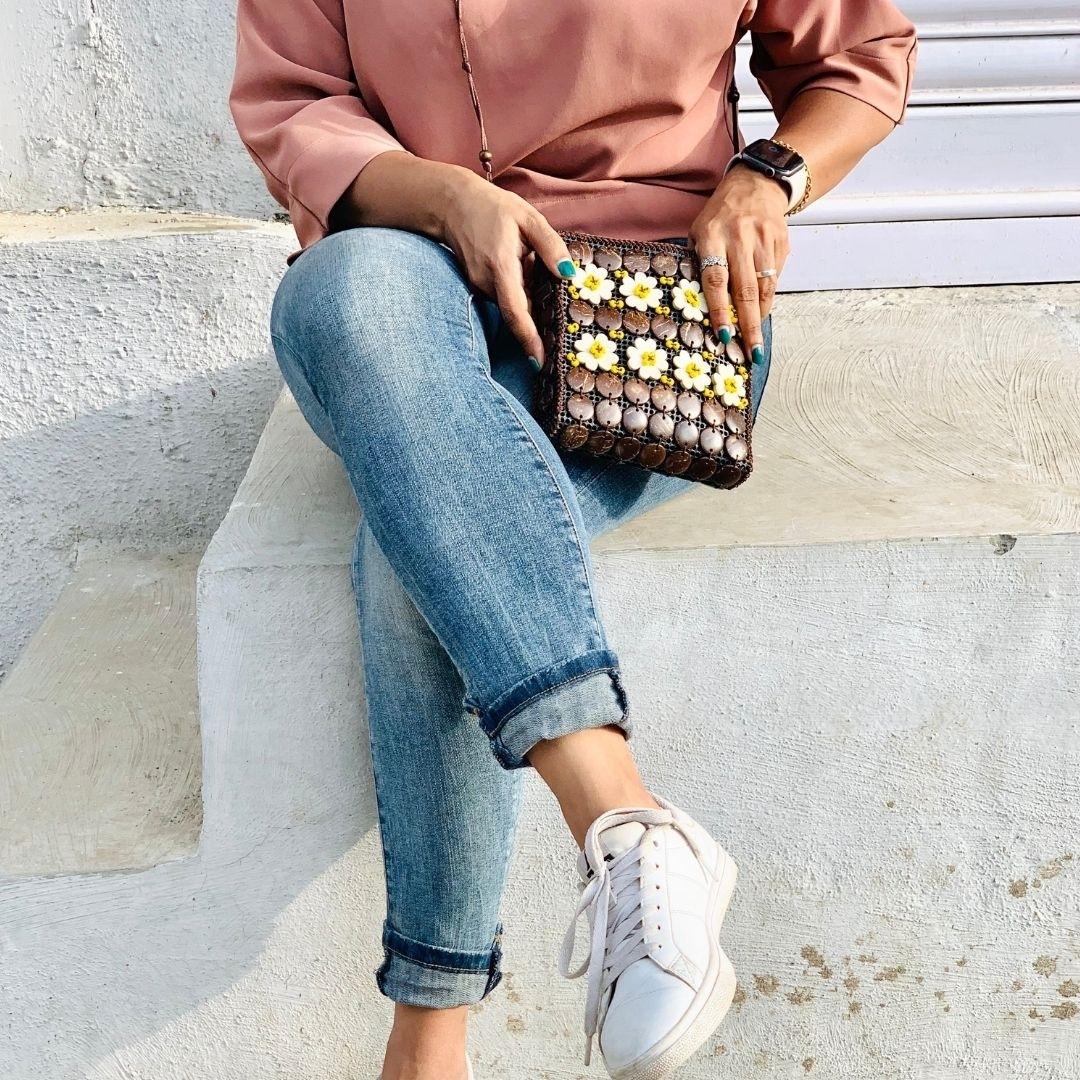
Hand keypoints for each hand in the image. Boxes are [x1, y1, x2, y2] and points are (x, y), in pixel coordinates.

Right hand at [439, 170, 575, 362]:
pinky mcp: (480, 287)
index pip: (515, 311)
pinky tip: (531, 278)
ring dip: (533, 304)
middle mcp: (487, 283)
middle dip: (540, 325)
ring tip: (549, 293)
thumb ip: (550, 245)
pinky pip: (507, 298)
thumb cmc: (492, 207)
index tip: (539, 361)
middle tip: (564, 335)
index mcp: (501, 266)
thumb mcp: (528, 218)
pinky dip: (522, 295)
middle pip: (518, 314)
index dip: (528, 338)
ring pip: (513, 307)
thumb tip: (569, 272)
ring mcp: (480, 287)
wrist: (452, 204)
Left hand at [687, 165, 789, 364]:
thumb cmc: (720, 216)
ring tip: (756, 341)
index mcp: (712, 237)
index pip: (716, 280)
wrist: (757, 184)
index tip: (724, 336)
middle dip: (748, 325)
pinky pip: (775, 278)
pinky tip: (761, 314)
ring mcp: (764, 240)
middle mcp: (740, 238)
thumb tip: (694, 306)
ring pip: (765, 286)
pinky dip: (768, 299)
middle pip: (745, 290)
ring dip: (760, 317)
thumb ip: (697, 264)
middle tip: (751, 352)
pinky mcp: (782, 241)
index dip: (719, 310)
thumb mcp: (698, 233)